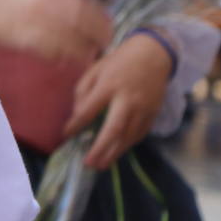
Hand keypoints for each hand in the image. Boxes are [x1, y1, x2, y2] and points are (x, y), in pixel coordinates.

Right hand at [0, 0, 112, 63]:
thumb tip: (91, 14)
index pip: (90, 8)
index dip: (103, 23)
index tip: (107, 32)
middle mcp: (49, 4)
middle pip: (86, 26)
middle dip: (98, 40)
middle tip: (100, 48)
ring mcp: (38, 22)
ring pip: (73, 43)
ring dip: (83, 53)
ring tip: (84, 57)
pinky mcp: (27, 39)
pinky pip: (54, 53)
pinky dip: (63, 58)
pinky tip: (64, 59)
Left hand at [65, 33, 172, 168]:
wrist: (153, 56)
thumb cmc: (118, 62)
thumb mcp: (95, 69)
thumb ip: (83, 91)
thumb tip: (77, 114)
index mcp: (109, 86)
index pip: (89, 109)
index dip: (76, 124)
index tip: (66, 134)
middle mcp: (127, 100)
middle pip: (114, 129)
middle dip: (100, 148)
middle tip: (88, 163)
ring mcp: (143, 109)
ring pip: (128, 136)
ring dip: (114, 153)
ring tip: (101, 165)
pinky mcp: (153, 114)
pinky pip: (140, 134)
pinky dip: (128, 145)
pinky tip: (117, 152)